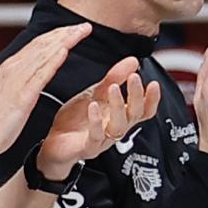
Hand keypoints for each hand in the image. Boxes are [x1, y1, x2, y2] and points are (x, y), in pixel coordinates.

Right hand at [0, 14, 100, 164]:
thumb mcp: (10, 92)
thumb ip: (22, 79)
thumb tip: (34, 73)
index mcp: (11, 67)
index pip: (38, 44)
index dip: (57, 35)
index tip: (73, 30)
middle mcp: (14, 68)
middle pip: (43, 44)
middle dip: (66, 33)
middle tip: (85, 26)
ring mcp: (18, 80)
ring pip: (44, 54)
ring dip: (64, 41)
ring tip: (81, 32)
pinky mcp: (23, 95)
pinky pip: (40, 74)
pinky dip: (53, 60)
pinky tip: (64, 50)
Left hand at [34, 56, 162, 181]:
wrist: (54, 141)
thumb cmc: (77, 120)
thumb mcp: (96, 93)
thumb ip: (115, 78)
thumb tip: (133, 61)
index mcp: (120, 116)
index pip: (144, 110)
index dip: (152, 99)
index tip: (153, 83)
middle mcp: (115, 128)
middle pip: (135, 115)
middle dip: (136, 96)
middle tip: (134, 77)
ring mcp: (103, 139)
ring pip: (119, 126)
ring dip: (118, 106)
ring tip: (114, 87)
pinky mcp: (88, 147)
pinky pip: (95, 136)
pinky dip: (96, 121)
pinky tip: (93, 106)